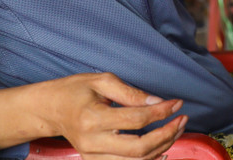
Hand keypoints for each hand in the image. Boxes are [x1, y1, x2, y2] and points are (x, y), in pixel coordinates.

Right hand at [41, 72, 185, 159]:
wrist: (50, 109)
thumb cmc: (75, 90)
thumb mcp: (102, 81)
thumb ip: (131, 93)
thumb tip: (158, 102)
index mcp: (92, 118)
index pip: (136, 119)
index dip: (161, 112)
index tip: (177, 103)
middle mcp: (92, 142)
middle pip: (139, 149)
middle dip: (166, 135)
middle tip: (182, 120)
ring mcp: (92, 155)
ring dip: (161, 148)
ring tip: (176, 130)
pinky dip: (147, 158)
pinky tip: (161, 147)